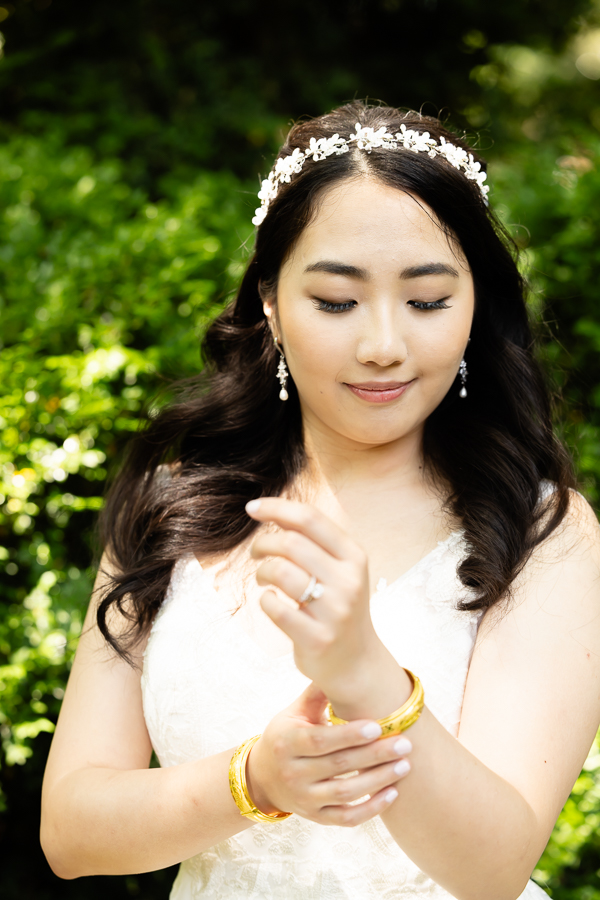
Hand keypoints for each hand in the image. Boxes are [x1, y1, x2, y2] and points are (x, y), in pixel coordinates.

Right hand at [246, 684, 411, 825]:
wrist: (263, 776)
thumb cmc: (286, 735)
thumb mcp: (294, 712)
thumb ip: (318, 692)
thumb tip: (340, 661)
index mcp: (287, 742)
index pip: (321, 740)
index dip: (349, 735)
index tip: (378, 726)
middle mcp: (293, 773)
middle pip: (339, 766)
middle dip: (375, 755)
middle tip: (404, 744)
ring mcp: (304, 798)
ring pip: (346, 793)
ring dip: (378, 780)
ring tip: (404, 766)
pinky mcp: (316, 816)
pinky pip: (346, 818)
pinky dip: (371, 809)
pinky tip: (392, 793)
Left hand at [247, 497, 405, 712]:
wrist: (357, 661)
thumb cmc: (338, 606)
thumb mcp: (340, 569)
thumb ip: (314, 542)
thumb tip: (273, 512)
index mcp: (354, 556)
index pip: (310, 519)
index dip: (276, 508)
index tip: (251, 508)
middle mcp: (349, 581)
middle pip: (291, 544)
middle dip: (263, 543)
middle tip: (256, 553)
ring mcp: (335, 611)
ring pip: (281, 573)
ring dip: (262, 571)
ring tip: (263, 577)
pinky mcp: (318, 638)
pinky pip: (275, 608)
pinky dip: (265, 600)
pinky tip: (270, 601)